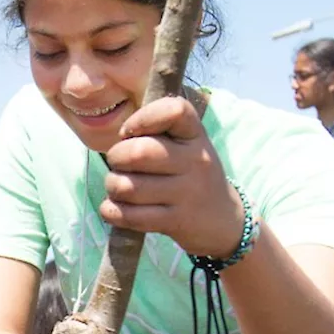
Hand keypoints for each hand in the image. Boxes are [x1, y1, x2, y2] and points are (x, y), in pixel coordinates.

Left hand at [101, 96, 243, 257]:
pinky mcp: (175, 222)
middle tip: (118, 164)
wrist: (222, 219)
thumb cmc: (191, 174)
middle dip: (116, 157)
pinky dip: (111, 211)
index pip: (174, 111)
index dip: (142, 118)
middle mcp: (195, 161)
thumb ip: (158, 132)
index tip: (128, 132)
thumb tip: (121, 136)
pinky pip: (129, 215)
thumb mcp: (188, 145)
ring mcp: (186, 193)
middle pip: (139, 152)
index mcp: (195, 135)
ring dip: (112, 186)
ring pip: (128, 187)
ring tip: (118, 187)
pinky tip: (114, 208)